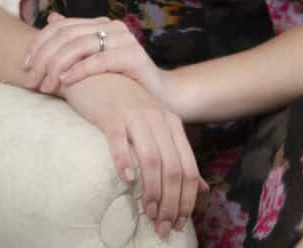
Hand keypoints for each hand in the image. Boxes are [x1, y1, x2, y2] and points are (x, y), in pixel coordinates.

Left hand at [23, 12, 171, 105]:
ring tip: (47, 85)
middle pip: (67, 35)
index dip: (39, 44)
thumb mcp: (93, 61)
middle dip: (44, 58)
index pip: (61, 27)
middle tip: (32, 80)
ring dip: (57, 66)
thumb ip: (74, 41)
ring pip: (80, 45)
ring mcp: (124, 39)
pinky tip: (66, 82)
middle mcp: (111, 26)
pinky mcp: (133, 56)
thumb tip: (52, 19)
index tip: (24, 66)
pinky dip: (79, 70)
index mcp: (100, 24)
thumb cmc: (122, 81)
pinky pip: (100, 60)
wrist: (158, 97)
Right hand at [62, 72, 209, 238]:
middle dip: (171, 202)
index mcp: (172, 123)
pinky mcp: (110, 115)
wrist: (99, 75)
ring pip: (151, 158)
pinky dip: (124, 162)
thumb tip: (203, 189)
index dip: (187, 199)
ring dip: (152, 190)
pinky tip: (126, 179)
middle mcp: (157, 118)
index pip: (188, 167)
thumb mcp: (158, 126)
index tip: (180, 223)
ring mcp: (134, 116)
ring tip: (149, 212)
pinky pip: (119, 141)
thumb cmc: (127, 105)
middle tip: (163, 226)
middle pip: (172, 167)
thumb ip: (179, 155)